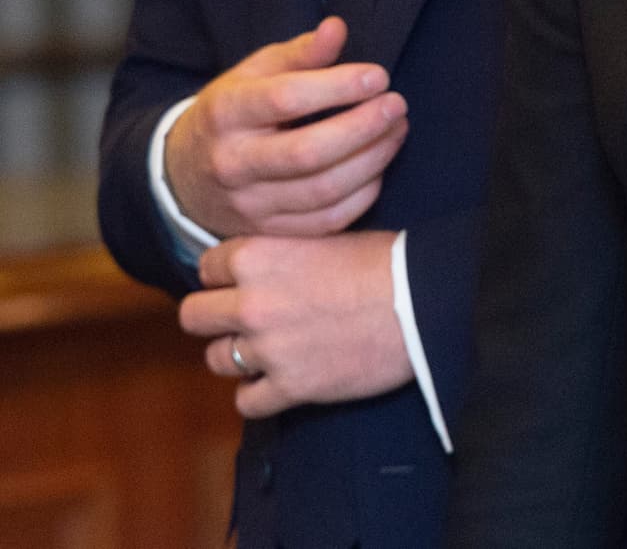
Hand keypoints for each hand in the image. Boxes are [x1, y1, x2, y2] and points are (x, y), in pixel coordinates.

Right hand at [165, 17, 408, 238]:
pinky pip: (325, 221)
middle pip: (307, 152)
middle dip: (363, 127)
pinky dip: (362, 195)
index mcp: (225, 113)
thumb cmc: (231, 113)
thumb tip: (337, 28)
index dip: (338, 86)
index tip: (378, 75)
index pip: (285, 99)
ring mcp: (249, 205)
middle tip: (397, 105)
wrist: (185, 177)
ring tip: (397, 130)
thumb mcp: (252, 74)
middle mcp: (233, 163)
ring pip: (322, 192)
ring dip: (372, 160)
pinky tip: (379, 166)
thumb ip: (298, 53)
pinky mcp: (268, 234)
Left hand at [181, 231, 412, 416]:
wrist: (420, 301)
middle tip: (240, 317)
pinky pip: (246, 402)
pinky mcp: (290, 388)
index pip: (206, 266)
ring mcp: (267, 349)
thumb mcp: (322, 237)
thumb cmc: (383, 261)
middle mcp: (252, 302)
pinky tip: (280, 380)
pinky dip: (259, 394)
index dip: (223, 274)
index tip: (240, 280)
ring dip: (236, 355)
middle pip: (193, 316)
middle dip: (213, 316)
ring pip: (215, 360)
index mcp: (259, 256)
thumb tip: (265, 267)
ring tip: (266, 349)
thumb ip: (281, 254)